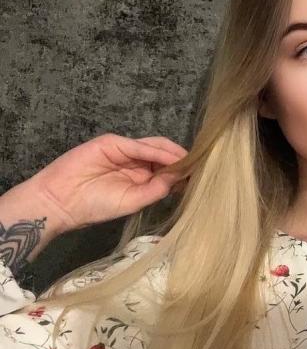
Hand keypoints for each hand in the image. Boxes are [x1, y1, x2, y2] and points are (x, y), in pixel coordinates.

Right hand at [25, 133, 188, 233]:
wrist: (61, 202)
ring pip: (156, 146)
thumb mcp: (133, 201)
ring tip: (191, 162)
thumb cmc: (95, 206)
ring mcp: (124, 150)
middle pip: (165, 155)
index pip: (167, 169)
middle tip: (202, 167)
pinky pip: (139, 146)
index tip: (203, 177)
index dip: (183, 171)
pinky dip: (157, 152)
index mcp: (140, 177)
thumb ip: (157, 189)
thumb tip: (181, 178)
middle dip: (182, 160)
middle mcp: (135, 162)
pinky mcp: (112, 143)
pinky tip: (171, 159)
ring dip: (174, 154)